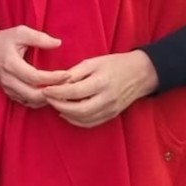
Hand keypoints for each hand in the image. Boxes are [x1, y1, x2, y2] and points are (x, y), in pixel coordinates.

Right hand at [0, 25, 68, 107]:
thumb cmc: (3, 40)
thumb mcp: (20, 32)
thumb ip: (39, 38)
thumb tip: (58, 43)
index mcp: (11, 64)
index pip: (35, 77)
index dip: (53, 78)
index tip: (68, 74)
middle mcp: (9, 80)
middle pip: (34, 95)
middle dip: (53, 93)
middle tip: (69, 85)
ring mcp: (8, 89)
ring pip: (32, 102)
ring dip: (48, 99)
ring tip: (63, 90)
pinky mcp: (10, 93)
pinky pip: (28, 102)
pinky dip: (41, 101)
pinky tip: (52, 93)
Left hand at [42, 51, 158, 127]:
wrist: (140, 73)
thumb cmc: (115, 64)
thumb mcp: (94, 62)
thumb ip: (75, 72)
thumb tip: (57, 82)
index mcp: (102, 82)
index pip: (75, 91)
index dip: (57, 92)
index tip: (45, 90)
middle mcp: (107, 99)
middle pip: (78, 110)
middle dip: (59, 105)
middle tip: (48, 99)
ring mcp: (110, 109)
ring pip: (83, 119)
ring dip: (66, 114)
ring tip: (55, 104)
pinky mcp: (111, 115)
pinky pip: (90, 123)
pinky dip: (76, 120)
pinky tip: (66, 113)